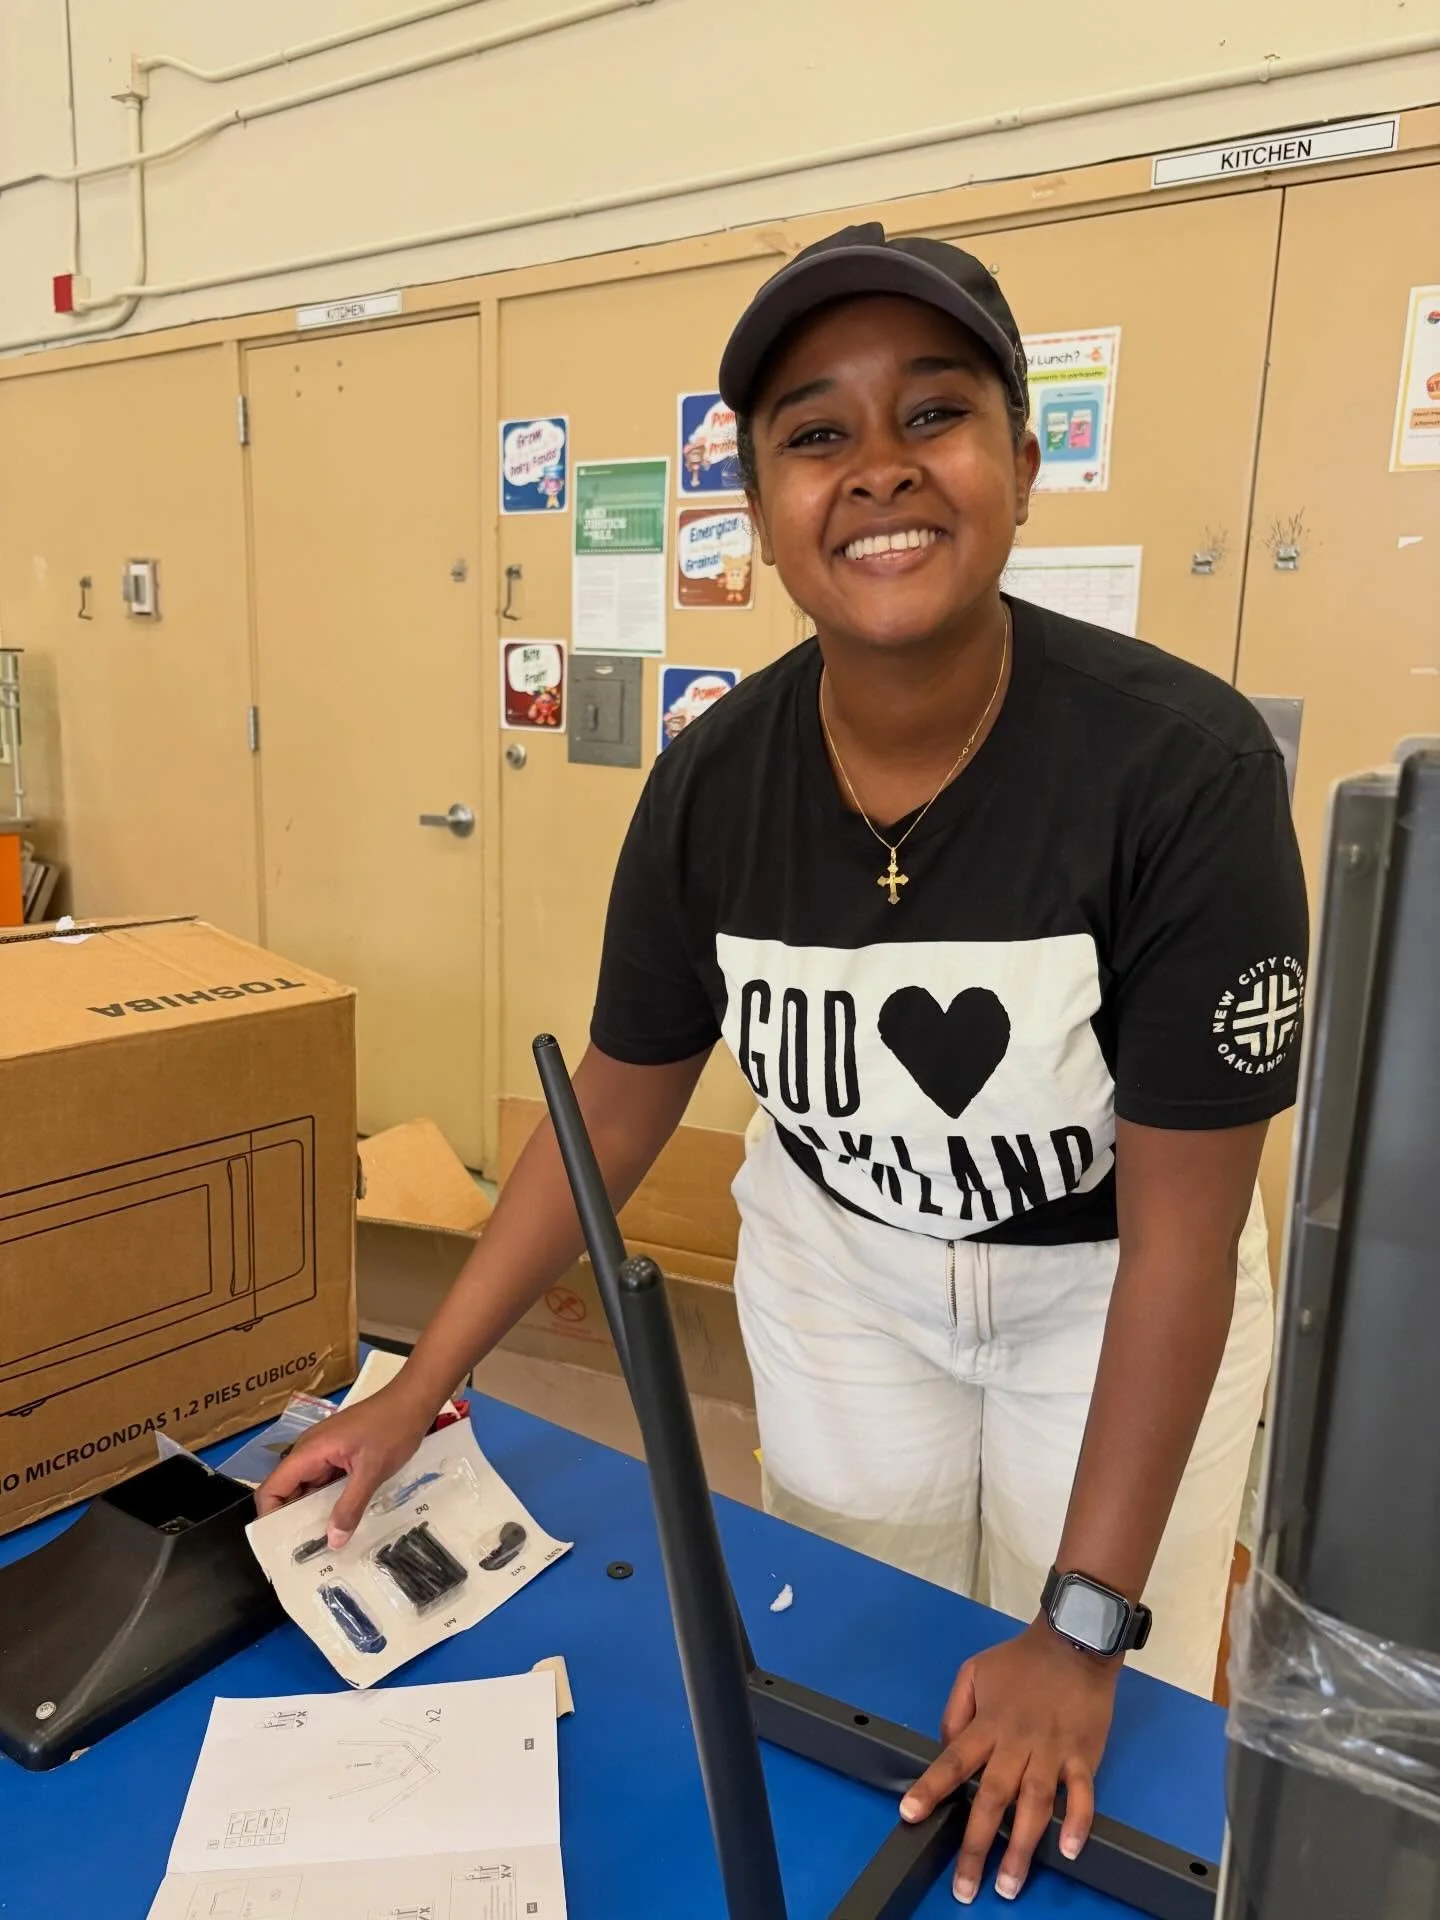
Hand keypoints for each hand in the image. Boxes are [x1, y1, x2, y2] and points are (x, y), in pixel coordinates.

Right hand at [254, 1379, 436, 1544]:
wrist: (413, 1399)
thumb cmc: (392, 1428)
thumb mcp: (372, 1471)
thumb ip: (350, 1506)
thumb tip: (333, 1541)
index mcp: (309, 1451)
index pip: (271, 1488)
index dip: (270, 1517)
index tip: (282, 1545)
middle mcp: (310, 1451)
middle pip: (287, 1490)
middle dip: (292, 1520)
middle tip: (307, 1552)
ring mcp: (324, 1451)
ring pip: (307, 1487)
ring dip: (312, 1511)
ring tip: (324, 1542)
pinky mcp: (339, 1452)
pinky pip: (324, 1481)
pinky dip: (328, 1500)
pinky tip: (341, 1519)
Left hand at [899, 1618, 1117, 1903]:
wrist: (1075, 1642)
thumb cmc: (1022, 1661)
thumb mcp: (974, 1672)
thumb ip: (956, 1711)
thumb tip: (947, 1747)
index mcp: (988, 1724)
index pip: (953, 1760)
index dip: (930, 1788)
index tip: (910, 1815)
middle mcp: (1017, 1743)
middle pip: (993, 1797)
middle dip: (977, 1845)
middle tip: (965, 1886)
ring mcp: (1052, 1752)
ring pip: (1034, 1805)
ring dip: (1022, 1848)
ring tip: (1008, 1885)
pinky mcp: (1083, 1756)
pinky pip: (1082, 1794)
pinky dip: (1077, 1821)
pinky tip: (1069, 1849)